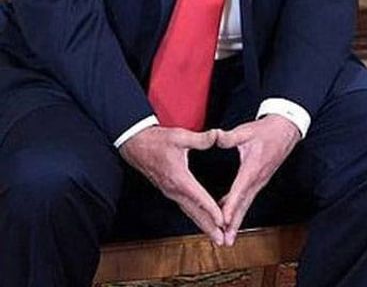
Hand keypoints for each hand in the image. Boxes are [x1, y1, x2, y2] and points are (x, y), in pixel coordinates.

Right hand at [119, 126, 227, 244]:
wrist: (134, 144)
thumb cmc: (156, 140)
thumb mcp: (180, 136)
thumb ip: (201, 139)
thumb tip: (218, 135)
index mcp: (178, 178)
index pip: (198, 197)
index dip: (211, 210)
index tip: (222, 221)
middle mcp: (173, 189)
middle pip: (194, 212)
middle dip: (208, 227)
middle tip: (221, 240)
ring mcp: (170, 192)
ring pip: (189, 212)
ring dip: (202, 225)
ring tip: (216, 236)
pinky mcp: (169, 191)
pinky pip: (185, 207)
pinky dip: (196, 216)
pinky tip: (204, 222)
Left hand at [216, 115, 300, 244]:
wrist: (286, 129)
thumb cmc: (266, 130)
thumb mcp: (246, 131)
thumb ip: (228, 137)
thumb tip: (214, 137)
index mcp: (252, 168)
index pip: (239, 190)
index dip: (231, 206)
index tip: (223, 220)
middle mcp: (257, 179)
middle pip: (244, 205)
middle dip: (235, 224)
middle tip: (226, 240)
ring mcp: (260, 181)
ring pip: (246, 204)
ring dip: (237, 221)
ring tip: (228, 237)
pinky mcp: (259, 180)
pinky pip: (248, 198)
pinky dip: (239, 210)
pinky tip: (229, 216)